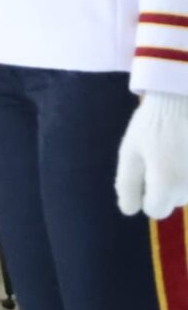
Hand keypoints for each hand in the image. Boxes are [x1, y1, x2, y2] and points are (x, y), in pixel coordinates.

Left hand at [115, 92, 187, 218]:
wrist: (184, 99)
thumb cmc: (152, 123)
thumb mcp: (130, 151)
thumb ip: (126, 184)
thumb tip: (129, 211)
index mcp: (166, 183)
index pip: (155, 210)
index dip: (146, 193)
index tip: (146, 170)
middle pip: (175, 201)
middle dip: (165, 185)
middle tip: (162, 155)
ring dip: (182, 178)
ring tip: (177, 150)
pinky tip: (185, 151)